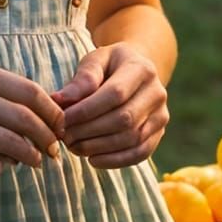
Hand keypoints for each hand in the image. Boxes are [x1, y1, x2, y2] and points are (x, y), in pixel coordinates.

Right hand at [0, 60, 66, 176]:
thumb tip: (40, 107)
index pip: (29, 91)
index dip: (51, 112)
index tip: (60, 126)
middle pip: (23, 118)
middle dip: (46, 138)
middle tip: (54, 150)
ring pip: (7, 143)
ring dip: (29, 156)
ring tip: (35, 162)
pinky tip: (2, 167)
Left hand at [51, 43, 168, 168]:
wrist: (135, 73)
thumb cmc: (109, 67)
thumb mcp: (95, 61)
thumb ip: (82, 79)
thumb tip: (60, 101)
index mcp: (141, 69)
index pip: (115, 94)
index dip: (86, 110)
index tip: (62, 119)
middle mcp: (157, 93)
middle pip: (124, 119)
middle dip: (90, 131)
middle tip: (65, 137)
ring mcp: (161, 115)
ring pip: (131, 139)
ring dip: (99, 147)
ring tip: (74, 147)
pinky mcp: (158, 134)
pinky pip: (140, 153)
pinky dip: (115, 161)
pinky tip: (93, 159)